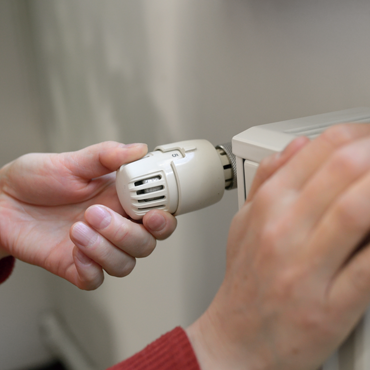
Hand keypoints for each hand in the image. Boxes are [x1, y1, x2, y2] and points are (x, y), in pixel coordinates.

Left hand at [0, 142, 176, 289]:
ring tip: (78, 227)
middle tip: (96, 213)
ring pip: (125, 264)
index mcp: (120, 200)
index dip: (163, 220)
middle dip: (126, 233)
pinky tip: (75, 250)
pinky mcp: (75, 265)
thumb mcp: (72, 161)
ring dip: (106, 248)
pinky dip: (91, 268)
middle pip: (146, 244)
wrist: (3, 201)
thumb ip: (106, 156)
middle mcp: (114, 226)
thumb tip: (139, 148)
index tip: (152, 214)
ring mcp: (96, 248)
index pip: (158, 216)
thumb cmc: (38, 179)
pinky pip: (95, 279)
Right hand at [187, 124, 369, 369]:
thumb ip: (268, 180)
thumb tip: (296, 147)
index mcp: (268, 207)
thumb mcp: (243, 222)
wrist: (238, 339)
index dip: (359, 135)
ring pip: (359, 209)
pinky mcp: (331, 306)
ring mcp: (307, 267)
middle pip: (346, 167)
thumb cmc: (244, 282)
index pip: (322, 148)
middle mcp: (284, 230)